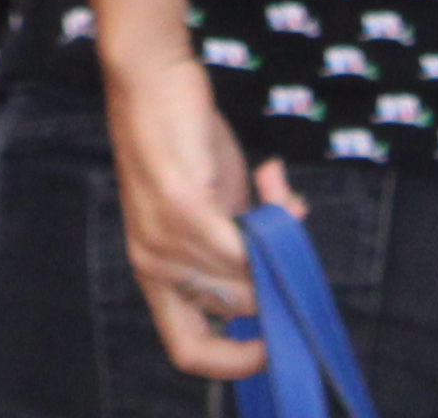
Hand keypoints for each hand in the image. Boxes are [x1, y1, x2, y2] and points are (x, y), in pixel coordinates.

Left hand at [103, 47, 302, 381]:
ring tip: (276, 184)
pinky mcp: (181, 207)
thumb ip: (243, 244)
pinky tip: (273, 177)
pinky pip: (243, 248)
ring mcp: (164, 240)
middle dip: (279, 273)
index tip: (277, 342)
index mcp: (155, 272)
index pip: (189, 349)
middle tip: (287, 214)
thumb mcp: (211, 208)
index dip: (235, 361)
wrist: (150, 77)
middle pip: (238, 309)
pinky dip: (274, 218)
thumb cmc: (181, 141)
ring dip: (282, 229)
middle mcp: (155, 265)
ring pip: (248, 277)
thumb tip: (286, 268)